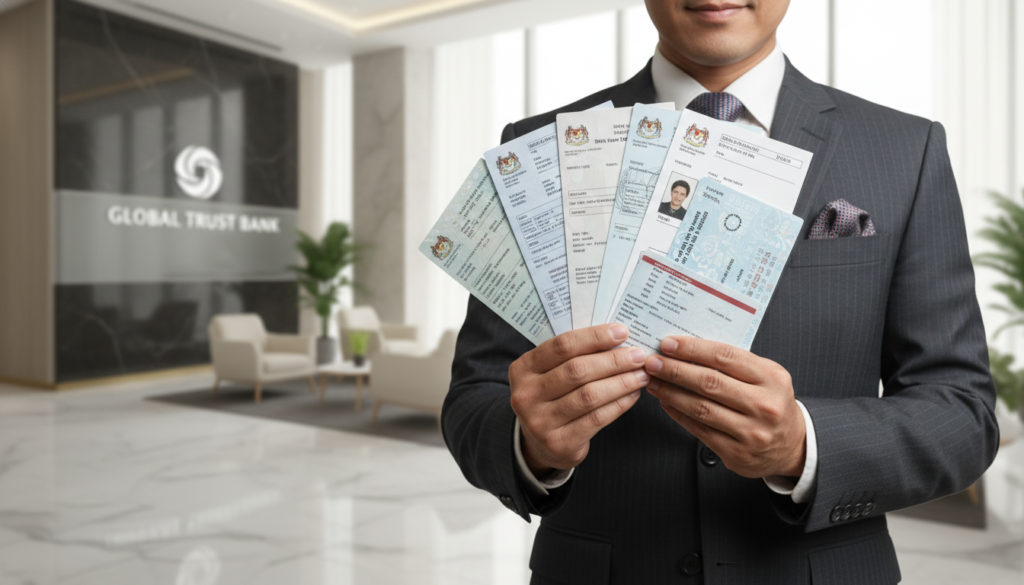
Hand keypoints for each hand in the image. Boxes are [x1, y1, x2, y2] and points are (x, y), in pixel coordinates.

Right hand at [510, 324, 649, 475]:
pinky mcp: (558, 442)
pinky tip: (632, 394)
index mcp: (523, 368)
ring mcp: (540, 421)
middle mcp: (526, 394)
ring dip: (621, 382)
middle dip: (614, 361)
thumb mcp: (548, 373)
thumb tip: (616, 337)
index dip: (594, 338)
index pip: (562, 346)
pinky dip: (619, 404)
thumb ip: (572, 355)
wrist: (538, 443)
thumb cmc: (551, 398)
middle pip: (577, 370)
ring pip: (590, 395)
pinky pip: (597, 418)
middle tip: (638, 356)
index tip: (621, 332)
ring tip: (641, 375)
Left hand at [645, 336, 805, 478]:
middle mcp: (764, 405)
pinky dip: (678, 413)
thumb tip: (689, 349)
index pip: (725, 357)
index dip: (692, 349)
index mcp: (772, 378)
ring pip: (701, 408)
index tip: (669, 344)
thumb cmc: (773, 403)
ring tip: (654, 381)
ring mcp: (751, 432)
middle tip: (654, 362)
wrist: (793, 446)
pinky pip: (699, 429)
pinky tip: (666, 402)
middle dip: (675, 370)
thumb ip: (735, 364)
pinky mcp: (737, 453)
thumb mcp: (766, 377)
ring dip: (670, 392)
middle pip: (709, 383)